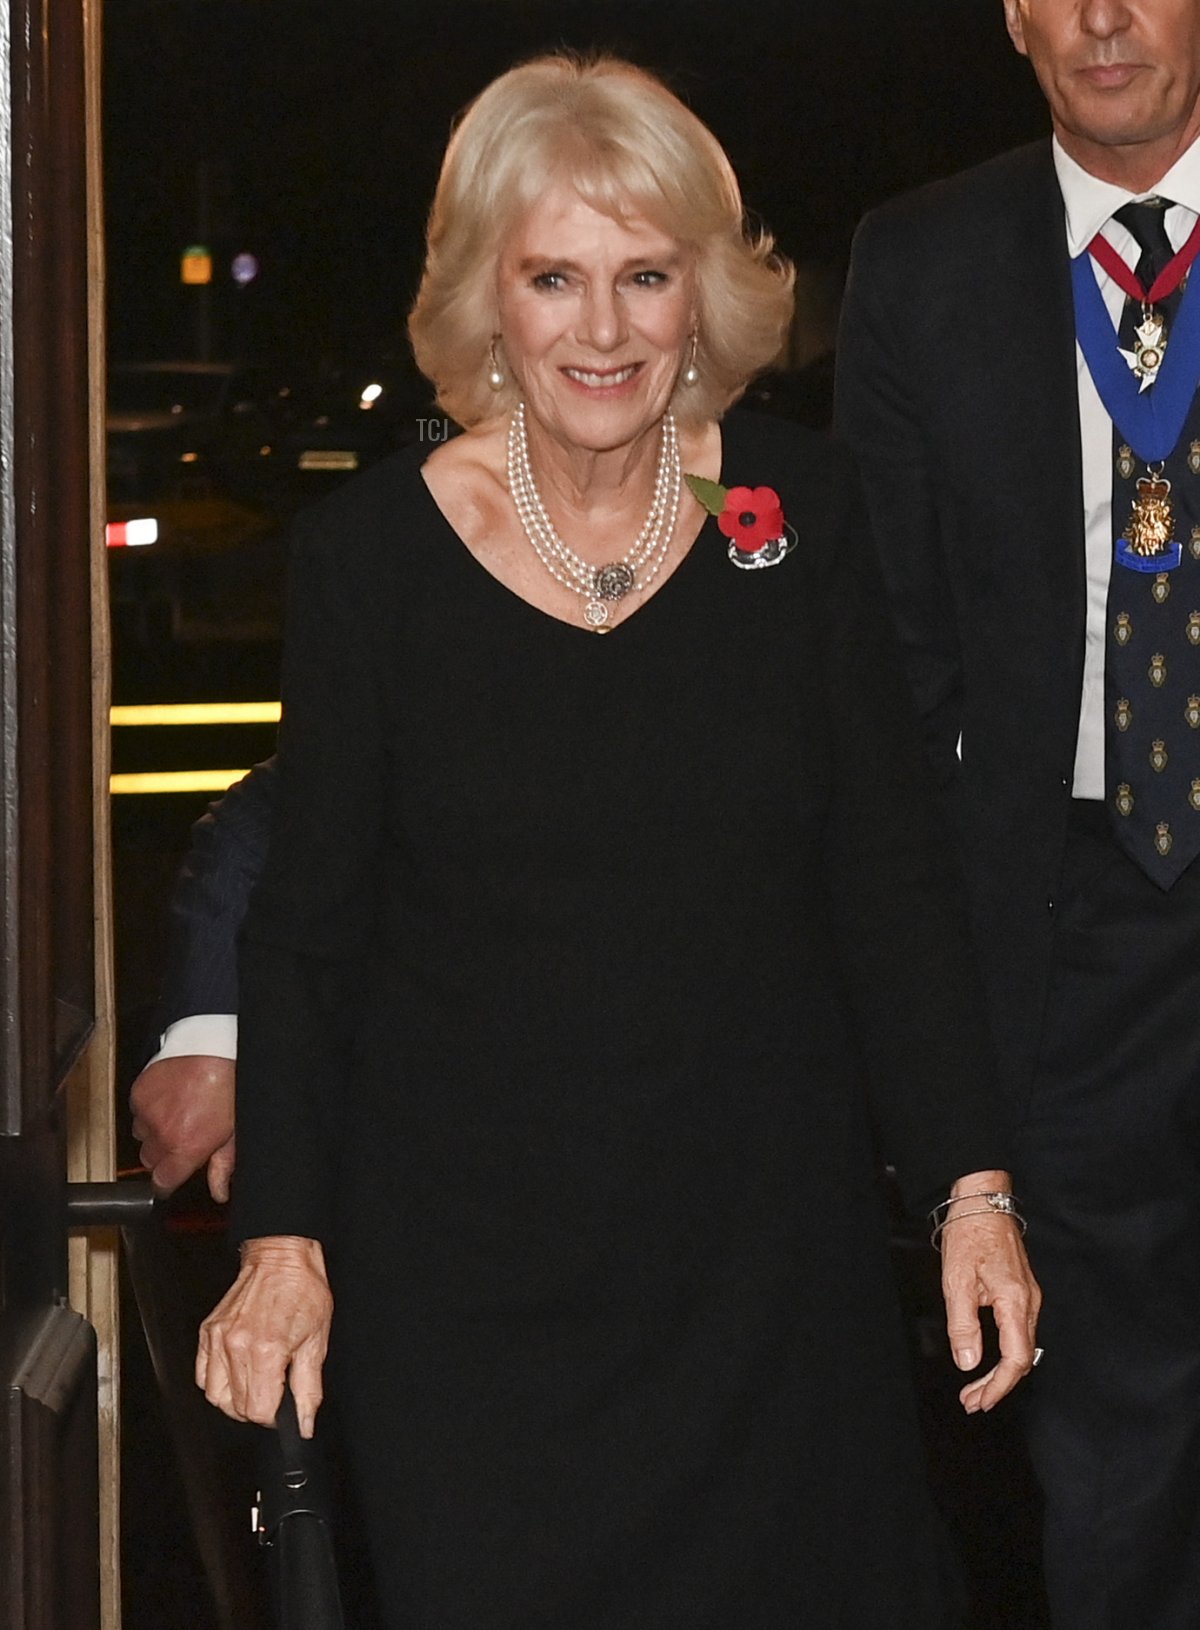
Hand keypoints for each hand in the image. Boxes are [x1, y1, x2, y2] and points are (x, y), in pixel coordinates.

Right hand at [130, 1054, 235, 1199]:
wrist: (215, 1048)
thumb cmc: (230, 1085)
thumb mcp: (234, 1131)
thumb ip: (222, 1166)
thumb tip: (219, 1192)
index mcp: (186, 1147)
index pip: (162, 1183)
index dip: (169, 1181)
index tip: (175, 1175)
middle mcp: (162, 1133)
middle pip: (150, 1161)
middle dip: (164, 1155)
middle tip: (184, 1137)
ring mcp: (147, 1112)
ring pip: (142, 1135)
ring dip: (155, 1131)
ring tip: (178, 1114)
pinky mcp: (138, 1093)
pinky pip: (137, 1112)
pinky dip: (149, 1109)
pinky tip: (170, 1098)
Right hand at [196, 1236, 331, 1436]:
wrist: (282, 1257)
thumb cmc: (303, 1291)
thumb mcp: (317, 1341)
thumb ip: (309, 1389)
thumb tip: (305, 1424)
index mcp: (266, 1350)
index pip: (260, 1411)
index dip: (276, 1418)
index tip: (284, 1409)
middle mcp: (237, 1346)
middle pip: (238, 1408)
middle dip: (259, 1410)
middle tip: (275, 1394)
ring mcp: (218, 1339)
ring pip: (216, 1397)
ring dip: (235, 1402)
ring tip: (256, 1387)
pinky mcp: (208, 1332)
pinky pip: (202, 1376)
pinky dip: (217, 1384)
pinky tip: (236, 1374)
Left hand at [940, 1169, 1041, 1413]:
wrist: (983, 1199)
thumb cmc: (970, 1234)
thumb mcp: (956, 1281)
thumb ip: (963, 1325)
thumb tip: (968, 1362)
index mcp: (1015, 1302)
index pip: (1015, 1360)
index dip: (998, 1387)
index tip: (979, 1401)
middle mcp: (1030, 1302)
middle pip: (1021, 1359)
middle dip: (997, 1385)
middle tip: (972, 1401)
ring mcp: (1029, 1296)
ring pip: (1022, 1347)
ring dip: (1001, 1371)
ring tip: (976, 1387)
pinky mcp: (1023, 1290)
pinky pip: (1019, 1331)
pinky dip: (1005, 1352)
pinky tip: (989, 1358)